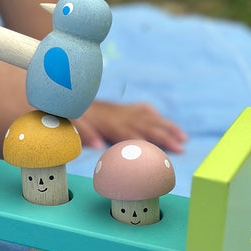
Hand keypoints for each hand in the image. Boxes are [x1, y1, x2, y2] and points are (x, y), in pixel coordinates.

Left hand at [73, 102, 187, 152]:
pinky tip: (159, 118)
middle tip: (181, 148)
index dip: (145, 145)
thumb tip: (98, 145)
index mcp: (107, 121)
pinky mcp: (119, 107)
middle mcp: (118, 115)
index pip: (130, 135)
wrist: (67, 94)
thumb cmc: (69, 112)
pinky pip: (139, 108)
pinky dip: (151, 113)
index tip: (160, 156)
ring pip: (148, 117)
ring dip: (166, 126)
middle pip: (146, 126)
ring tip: (183, 137)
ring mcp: (121, 110)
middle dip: (164, 137)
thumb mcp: (72, 122)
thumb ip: (84, 133)